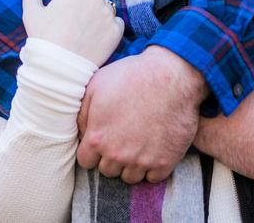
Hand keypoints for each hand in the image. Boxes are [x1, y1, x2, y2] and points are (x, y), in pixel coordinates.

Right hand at [22, 0, 124, 66]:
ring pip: (104, 10)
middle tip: (73, 26)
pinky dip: (109, 30)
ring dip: (98, 17)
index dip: (69, 1)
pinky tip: (96, 39)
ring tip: (84, 34)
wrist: (59, 68)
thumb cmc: (43, 39)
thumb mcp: (32, 14)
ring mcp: (106, 13)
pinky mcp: (116, 30)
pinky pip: (116, 24)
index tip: (64, 14)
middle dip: (85, 7)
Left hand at [75, 46, 207, 183]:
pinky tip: (153, 148)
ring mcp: (142, 160)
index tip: (102, 140)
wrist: (171, 77)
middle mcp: (118, 154)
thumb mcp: (96, 85)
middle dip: (111, 157)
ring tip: (137, 143)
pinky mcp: (165, 162)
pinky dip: (152, 167)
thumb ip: (82, 114)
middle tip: (122, 138)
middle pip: (107, 170)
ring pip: (129, 177)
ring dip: (131, 164)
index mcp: (97, 138)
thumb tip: (81, 132)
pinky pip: (152, 178)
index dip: (92, 151)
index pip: (86, 161)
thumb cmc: (132, 76)